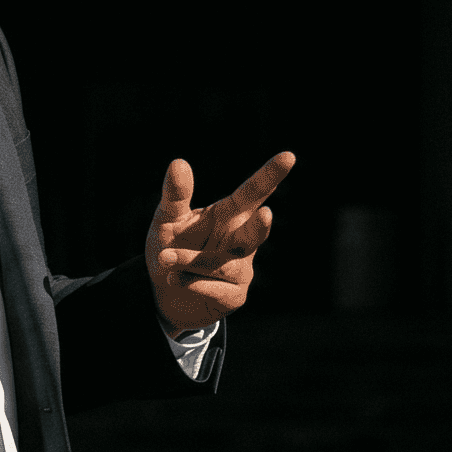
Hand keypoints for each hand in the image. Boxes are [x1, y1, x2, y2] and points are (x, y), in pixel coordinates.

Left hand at [145, 150, 294, 333]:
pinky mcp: (233, 296)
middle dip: (260, 226)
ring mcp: (241, 270)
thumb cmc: (171, 247)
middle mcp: (240, 240)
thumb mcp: (168, 219)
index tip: (289, 156)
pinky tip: (172, 277)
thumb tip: (178, 163)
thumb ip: (175, 195)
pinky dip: (190, 281)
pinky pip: (214, 288)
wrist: (162, 293)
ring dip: (192, 261)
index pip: (252, 192)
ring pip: (224, 265)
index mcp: (229, 214)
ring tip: (165, 258)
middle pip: (256, 232)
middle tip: (266, 214)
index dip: (270, 175)